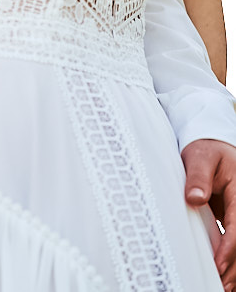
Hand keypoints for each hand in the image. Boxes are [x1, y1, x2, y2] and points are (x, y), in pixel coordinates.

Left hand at [182, 138, 235, 289]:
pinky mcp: (234, 221)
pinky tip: (225, 278)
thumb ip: (198, 176)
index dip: (230, 248)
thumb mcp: (201, 157)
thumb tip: (194, 198)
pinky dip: (231, 261)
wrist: (212, 146)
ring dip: (234, 269)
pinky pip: (235, 242)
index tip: (219, 264)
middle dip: (234, 267)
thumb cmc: (206, 150)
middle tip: (220, 285)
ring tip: (222, 287)